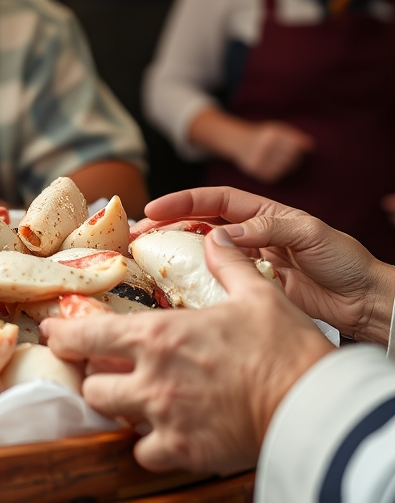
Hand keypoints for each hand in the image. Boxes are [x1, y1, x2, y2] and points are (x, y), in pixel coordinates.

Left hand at [42, 232, 333, 473]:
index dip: (61, 334)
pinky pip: (144, 454)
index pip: (87, 335)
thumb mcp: (257, 295)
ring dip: (118, 409)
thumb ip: (227, 265)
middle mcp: (150, 378)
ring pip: (112, 419)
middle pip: (92, 384)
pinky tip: (158, 435)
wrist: (314, 408)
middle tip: (102, 371)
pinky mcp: (183, 452)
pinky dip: (147, 446)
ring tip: (130, 401)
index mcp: (158, 336)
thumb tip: (216, 237)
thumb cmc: (284, 349)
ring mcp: (164, 418)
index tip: (51, 332)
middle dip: (94, 376)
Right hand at [145, 186, 394, 344]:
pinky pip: (215, 281)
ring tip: (144, 258)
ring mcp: (247, 262)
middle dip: (165, 226)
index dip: (181, 202)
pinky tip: (173, 287)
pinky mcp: (250, 289)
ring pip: (201, 253)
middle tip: (136, 235)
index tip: (154, 209)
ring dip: (172, 253)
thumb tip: (221, 234)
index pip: (212, 201)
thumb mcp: (308, 234)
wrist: (366, 301)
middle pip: (197, 224)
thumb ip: (266, 229)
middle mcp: (249, 234)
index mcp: (261, 213)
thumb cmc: (344, 260)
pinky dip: (193, 282)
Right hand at [234, 121, 313, 182]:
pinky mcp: (256, 171)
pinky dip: (277, 172)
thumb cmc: (264, 135)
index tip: (295, 148)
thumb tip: (310, 146)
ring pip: (285, 168)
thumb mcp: (278, 129)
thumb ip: (295, 136)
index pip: (296, 147)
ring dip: (286, 165)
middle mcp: (265, 147)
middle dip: (293, 158)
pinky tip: (272, 166)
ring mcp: (260, 160)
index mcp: (272, 135)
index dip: (298, 148)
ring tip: (279, 159)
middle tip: (287, 155)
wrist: (238, 141)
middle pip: (292, 158)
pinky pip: (275, 175)